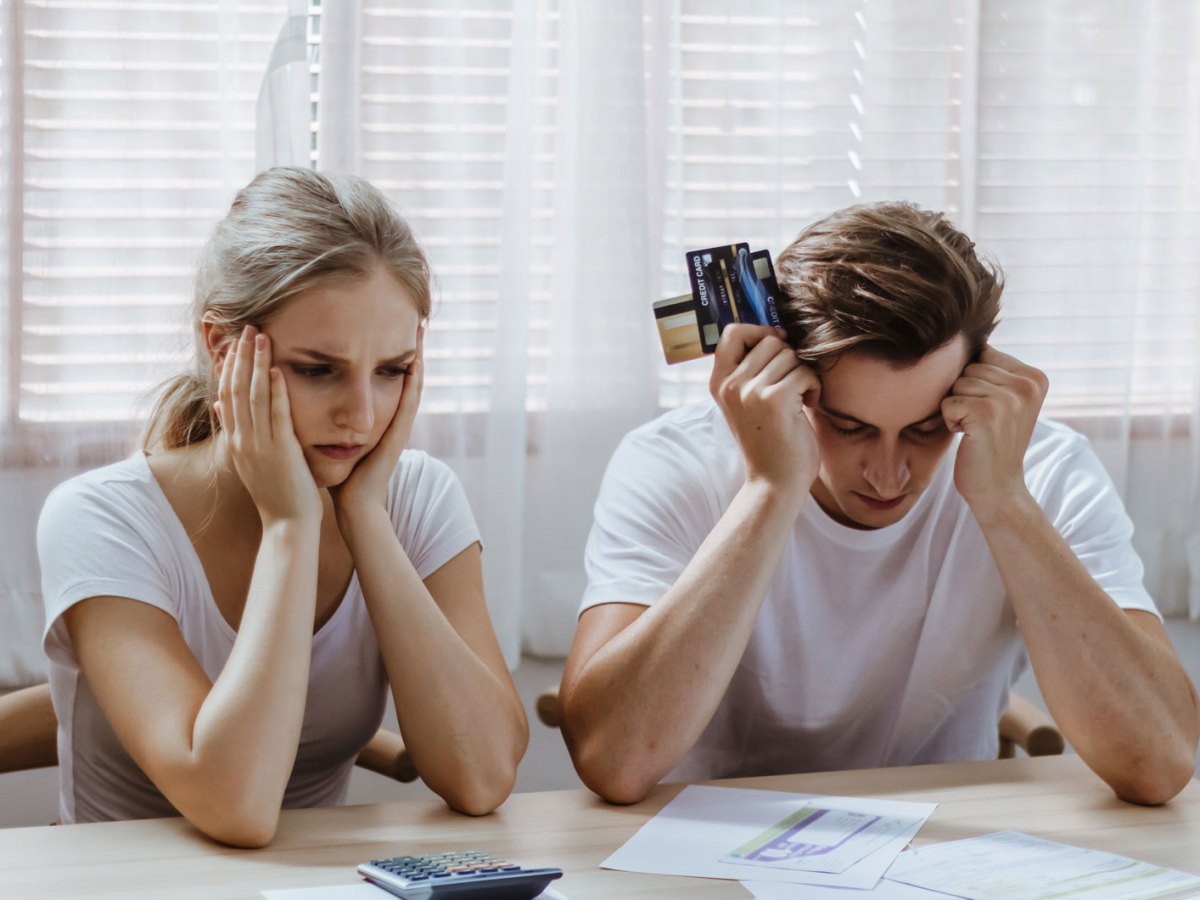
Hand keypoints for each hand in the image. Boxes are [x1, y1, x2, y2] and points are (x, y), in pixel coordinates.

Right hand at [214, 325, 321, 524]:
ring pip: (253, 397)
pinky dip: (276, 392)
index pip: (226, 395)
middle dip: (241, 356)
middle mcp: (243, 440)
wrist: (286, 524)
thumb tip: (219, 404)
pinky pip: (277, 416)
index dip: (229, 367)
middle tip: (247, 328)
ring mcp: (260, 445)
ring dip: (257, 364)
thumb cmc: (276, 493)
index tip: (233, 343)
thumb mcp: (250, 458)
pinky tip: (277, 370)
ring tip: (261, 336)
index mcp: (236, 441)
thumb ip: (237, 430)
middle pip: (236, 389)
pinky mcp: (281, 451)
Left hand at [331, 329, 424, 517]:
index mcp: (375, 416)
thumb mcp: (330, 436)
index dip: (386, 351)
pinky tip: (417, 363)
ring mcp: (398, 427)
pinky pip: (409, 404)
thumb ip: (321, 416)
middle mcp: (390, 418)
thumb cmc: (338, 475)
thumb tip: (294, 393)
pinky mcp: (398, 437)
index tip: (386, 322)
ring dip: (418, 357)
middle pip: (403, 376)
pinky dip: (414, 383)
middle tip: (416, 319)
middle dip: (409, 347)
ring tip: (422, 331)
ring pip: (412, 385)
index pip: (383, 376)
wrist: (353, 506)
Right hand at [709, 324, 820, 499]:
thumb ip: (750, 371)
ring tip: (799, 398)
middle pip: (769, 340)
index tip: (777, 348)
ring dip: (803, 374)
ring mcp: (749, 392)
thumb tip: (776, 332)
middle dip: (789, 359)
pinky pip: (804, 372)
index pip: (732, 332)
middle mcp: (730, 384)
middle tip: (792, 385)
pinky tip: (808, 406)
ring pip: (790, 355)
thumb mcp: (747, 402)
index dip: (759, 332)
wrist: (774, 482)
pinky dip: (814, 387)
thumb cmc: (768, 441)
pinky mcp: (773, 400)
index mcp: (719, 382)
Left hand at [941, 345, 1047, 519]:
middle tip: (981, 424)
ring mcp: (1008, 399)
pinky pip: (948, 402)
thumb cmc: (991, 442)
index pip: (982, 355)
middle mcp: (1027, 384)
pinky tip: (968, 437)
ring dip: (956, 408)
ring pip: (955, 384)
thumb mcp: (1003, 400)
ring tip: (976, 430)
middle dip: (964, 395)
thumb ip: (993, 370)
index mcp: (1035, 377)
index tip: (990, 410)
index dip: (974, 383)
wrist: (998, 488)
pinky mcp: (986, 414)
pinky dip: (950, 421)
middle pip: (967, 369)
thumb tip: (970, 335)